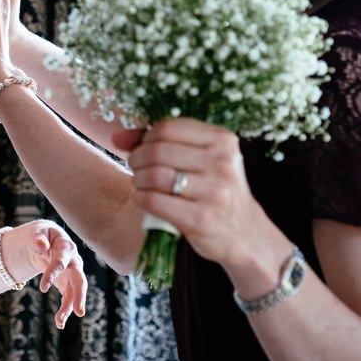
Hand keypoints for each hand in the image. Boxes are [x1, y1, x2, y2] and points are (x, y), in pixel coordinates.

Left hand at [10, 220, 87, 328]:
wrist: (44, 240)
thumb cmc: (40, 235)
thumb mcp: (36, 234)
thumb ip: (36, 239)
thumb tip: (40, 245)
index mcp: (66, 247)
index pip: (61, 262)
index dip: (53, 274)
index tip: (42, 288)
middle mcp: (74, 262)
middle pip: (80, 280)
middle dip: (79, 296)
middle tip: (79, 311)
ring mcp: (72, 274)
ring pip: (74, 293)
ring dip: (69, 308)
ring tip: (59, 323)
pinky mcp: (68, 284)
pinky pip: (68, 298)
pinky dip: (65, 310)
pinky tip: (59, 323)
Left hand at [125, 118, 273, 270]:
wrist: (243, 233)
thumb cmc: (213, 190)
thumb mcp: (200, 159)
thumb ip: (162, 142)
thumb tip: (118, 137)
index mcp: (222, 140)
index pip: (168, 127)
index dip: (146, 137)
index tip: (143, 148)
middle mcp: (221, 163)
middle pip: (158, 150)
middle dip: (137, 159)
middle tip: (137, 169)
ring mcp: (214, 191)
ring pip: (154, 175)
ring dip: (137, 180)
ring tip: (141, 185)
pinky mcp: (202, 218)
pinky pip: (155, 201)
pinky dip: (141, 198)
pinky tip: (144, 200)